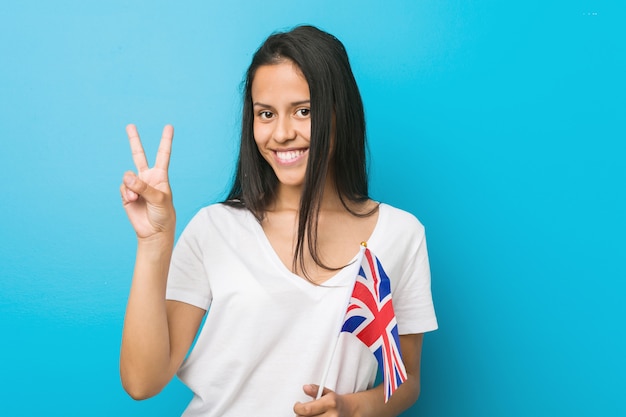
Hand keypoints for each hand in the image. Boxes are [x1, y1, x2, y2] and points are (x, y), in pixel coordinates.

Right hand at [120, 124, 175, 239]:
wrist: (154, 232)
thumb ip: (143, 186)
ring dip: (131, 187)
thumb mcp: (159, 199)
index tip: (169, 127)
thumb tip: (127, 176)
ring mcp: (136, 185)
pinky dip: (126, 194)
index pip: (163, 155)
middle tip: (130, 125)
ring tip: (136, 198)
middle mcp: (147, 178)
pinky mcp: (127, 194)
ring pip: (127, 176)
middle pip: (139, 155)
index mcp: (160, 176)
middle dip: (134, 140)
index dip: (165, 140)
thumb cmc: (163, 214)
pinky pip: (123, 188)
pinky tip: (132, 201)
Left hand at [293, 384, 356, 416]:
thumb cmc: (336, 401)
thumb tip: (306, 388)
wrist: (349, 410)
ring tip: (309, 414)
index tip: (297, 405)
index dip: (298, 408)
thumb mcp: (326, 392)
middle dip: (301, 415)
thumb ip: (315, 390)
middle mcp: (332, 415)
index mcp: (330, 403)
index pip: (307, 409)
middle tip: (302, 411)